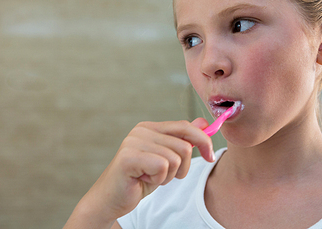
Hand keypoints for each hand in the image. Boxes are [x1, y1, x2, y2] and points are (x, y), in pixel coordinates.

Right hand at [64, 118, 214, 228]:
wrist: (112, 198)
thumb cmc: (138, 179)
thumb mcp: (165, 159)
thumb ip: (182, 139)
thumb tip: (204, 122)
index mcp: (149, 128)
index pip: (184, 126)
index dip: (203, 141)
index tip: (209, 156)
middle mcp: (140, 131)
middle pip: (184, 145)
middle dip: (182, 167)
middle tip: (164, 175)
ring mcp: (133, 142)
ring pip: (175, 158)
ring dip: (168, 176)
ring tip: (150, 177)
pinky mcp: (128, 157)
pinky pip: (162, 166)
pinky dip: (159, 179)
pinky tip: (143, 180)